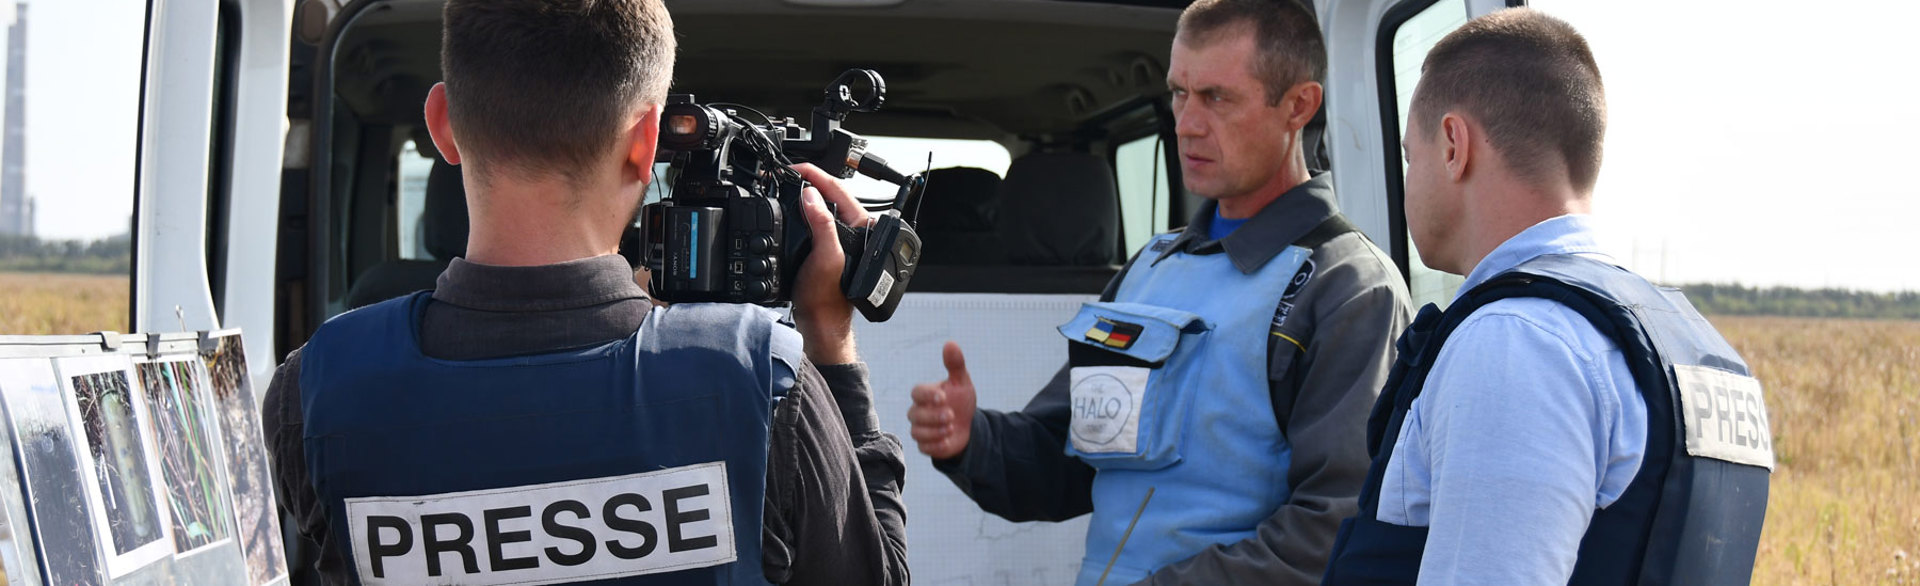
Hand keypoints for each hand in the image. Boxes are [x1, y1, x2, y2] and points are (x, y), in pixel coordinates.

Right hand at [791, 163, 869, 364]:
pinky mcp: (830, 249)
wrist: (820, 323)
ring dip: (806, 196)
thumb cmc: (827, 299)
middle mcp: (856, 233)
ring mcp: (843, 241)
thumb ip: (822, 224)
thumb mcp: (825, 257)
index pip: (838, 190)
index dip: (815, 175)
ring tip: (788, 185)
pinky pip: (816, 222)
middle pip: (831, 195)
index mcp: (862, 230)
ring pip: (824, 208)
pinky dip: (803, 212)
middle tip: (787, 174)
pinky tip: (793, 209)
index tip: (794, 168)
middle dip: (809, 181)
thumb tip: (811, 195)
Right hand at [907, 342, 976, 459]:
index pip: (916, 393)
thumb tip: (950, 343)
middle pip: (915, 415)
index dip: (928, 395)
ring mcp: (920, 429)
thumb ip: (955, 364)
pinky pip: (924, 448)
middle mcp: (917, 412)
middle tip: (951, 415)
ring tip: (951, 428)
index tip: (943, 397)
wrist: (968, 426)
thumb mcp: (961, 382)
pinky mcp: (925, 445)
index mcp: (924, 394)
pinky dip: (936, 446)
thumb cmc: (960, 400)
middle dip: (933, 416)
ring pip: (917, 433)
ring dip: (935, 432)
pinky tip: (948, 441)